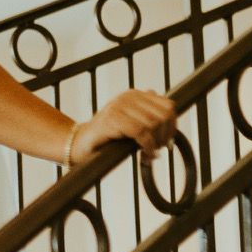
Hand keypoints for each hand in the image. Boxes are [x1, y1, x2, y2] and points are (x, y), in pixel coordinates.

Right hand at [63, 90, 177, 164]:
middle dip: (165, 136)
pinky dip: (147, 146)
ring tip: (149, 153)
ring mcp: (119, 107)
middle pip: (164, 116)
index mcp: (134, 95)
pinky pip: (141, 132)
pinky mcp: (112, 119)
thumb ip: (147, 114)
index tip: (166, 141)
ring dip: (155, 144)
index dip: (172, 126)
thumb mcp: (130, 122)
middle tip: (158, 149)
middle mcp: (128, 97)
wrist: (79, 144)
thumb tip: (170, 110)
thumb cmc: (106, 136)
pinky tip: (145, 156)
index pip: (168, 106)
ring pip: (154, 124)